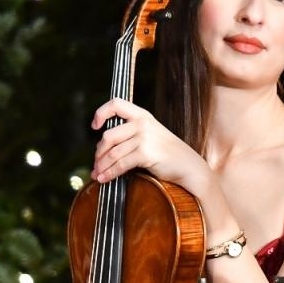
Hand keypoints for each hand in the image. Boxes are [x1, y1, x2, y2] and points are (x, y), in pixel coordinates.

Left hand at [90, 98, 209, 194]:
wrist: (189, 167)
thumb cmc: (169, 155)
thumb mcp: (151, 136)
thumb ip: (131, 135)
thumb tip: (103, 147)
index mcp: (143, 115)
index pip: (116, 104)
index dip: (101, 113)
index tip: (94, 126)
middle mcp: (142, 123)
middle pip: (108, 136)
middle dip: (98, 153)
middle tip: (96, 164)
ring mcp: (144, 137)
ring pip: (112, 153)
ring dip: (102, 166)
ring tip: (97, 175)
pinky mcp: (145, 153)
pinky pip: (120, 164)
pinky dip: (110, 173)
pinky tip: (105, 179)